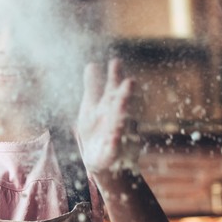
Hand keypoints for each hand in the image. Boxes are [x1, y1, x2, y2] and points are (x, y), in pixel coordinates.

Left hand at [76, 59, 141, 174]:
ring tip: (122, 104)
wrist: (98, 160)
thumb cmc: (96, 130)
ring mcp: (117, 135)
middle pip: (121, 105)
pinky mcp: (113, 153)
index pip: (114, 88)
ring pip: (120, 124)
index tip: (115, 62)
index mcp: (111, 105)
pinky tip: (115, 136)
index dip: (114, 77)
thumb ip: (93, 87)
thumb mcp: (91, 107)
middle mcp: (117, 117)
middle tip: (129, 81)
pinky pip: (115, 147)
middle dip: (125, 94)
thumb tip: (92, 64)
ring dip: (122, 114)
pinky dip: (115, 142)